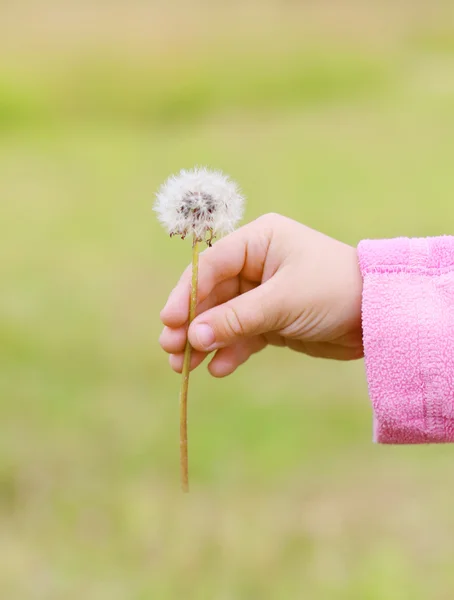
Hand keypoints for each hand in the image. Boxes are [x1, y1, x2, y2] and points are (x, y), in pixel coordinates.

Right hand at [159, 213, 362, 376]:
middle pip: (211, 294)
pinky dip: (230, 351)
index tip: (169, 321)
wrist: (379, 317)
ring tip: (184, 367)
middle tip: (170, 350)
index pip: (211, 265)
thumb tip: (191, 337)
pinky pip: (242, 335)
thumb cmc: (334, 291)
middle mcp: (257, 264)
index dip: (186, 293)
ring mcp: (263, 294)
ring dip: (205, 341)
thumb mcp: (282, 302)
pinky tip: (218, 369)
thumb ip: (235, 319)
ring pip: (223, 317)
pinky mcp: (272, 320)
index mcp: (259, 241)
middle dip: (191, 323)